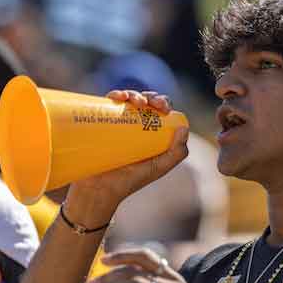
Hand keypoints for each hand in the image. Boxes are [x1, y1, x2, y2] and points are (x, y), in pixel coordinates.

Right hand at [67, 91, 189, 219]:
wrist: (99, 188)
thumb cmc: (129, 181)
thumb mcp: (158, 168)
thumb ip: (176, 154)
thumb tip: (183, 128)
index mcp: (149, 133)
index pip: (159, 111)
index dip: (163, 103)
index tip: (163, 108)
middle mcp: (133, 125)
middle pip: (145, 102)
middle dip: (150, 97)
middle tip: (150, 104)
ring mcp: (116, 123)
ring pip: (128, 100)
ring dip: (134, 94)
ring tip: (135, 102)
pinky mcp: (100, 122)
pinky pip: (108, 103)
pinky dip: (115, 94)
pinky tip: (119, 97)